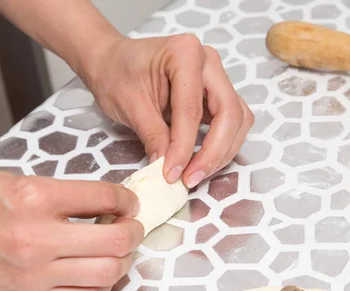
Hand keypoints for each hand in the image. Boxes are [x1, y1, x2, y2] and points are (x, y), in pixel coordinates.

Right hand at [0, 172, 143, 290]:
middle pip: (116, 240)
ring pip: (107, 273)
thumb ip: (63, 195)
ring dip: (122, 260)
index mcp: (34, 198)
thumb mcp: (17, 182)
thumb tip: (107, 206)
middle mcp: (36, 238)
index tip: (128, 203)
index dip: (127, 200)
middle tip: (130, 226)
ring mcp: (32, 275)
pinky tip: (95, 273)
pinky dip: (101, 286)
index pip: (106, 197)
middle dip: (134, 231)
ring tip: (115, 251)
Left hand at [81, 34, 253, 187]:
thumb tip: (169, 170)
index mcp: (185, 53)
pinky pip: (231, 122)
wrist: (112, 62)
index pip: (192, 110)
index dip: (184, 147)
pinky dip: (222, 144)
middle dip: (213, 152)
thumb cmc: (117, 74)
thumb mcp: (130, 106)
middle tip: (191, 178)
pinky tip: (202, 161)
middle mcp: (209, 62)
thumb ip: (153, 137)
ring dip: (222, 151)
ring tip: (196, 174)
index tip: (172, 174)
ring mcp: (216, 77)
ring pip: (238, 120)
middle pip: (229, 113)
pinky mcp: (216, 94)